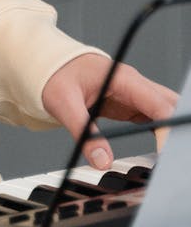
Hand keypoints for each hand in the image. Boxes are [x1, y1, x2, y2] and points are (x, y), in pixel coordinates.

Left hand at [42, 53, 177, 169]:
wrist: (50, 65)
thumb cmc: (56, 75)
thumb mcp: (63, 102)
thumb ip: (83, 131)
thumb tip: (101, 162)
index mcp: (123, 78)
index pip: (157, 104)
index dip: (168, 128)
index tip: (167, 154)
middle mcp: (134, 85)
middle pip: (169, 106)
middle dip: (176, 129)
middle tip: (175, 159)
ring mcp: (134, 95)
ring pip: (165, 112)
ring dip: (171, 132)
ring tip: (171, 158)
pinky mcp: (130, 106)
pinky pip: (154, 119)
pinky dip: (162, 134)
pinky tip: (163, 152)